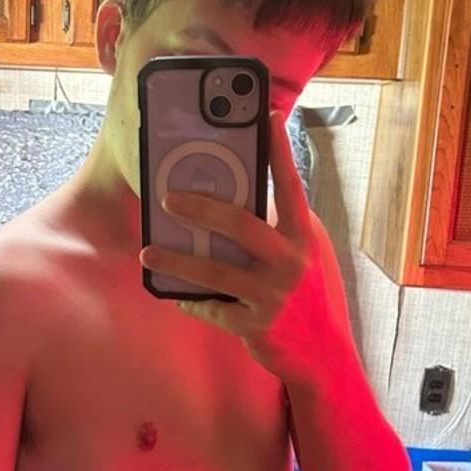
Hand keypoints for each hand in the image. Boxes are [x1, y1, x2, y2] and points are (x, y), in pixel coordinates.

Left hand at [138, 111, 342, 389]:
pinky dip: (191, 301)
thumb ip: (274, 230)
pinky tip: (174, 296)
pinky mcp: (257, 325)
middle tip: (168, 197)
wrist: (323, 356)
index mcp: (303, 236)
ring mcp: (274, 295)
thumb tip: (227, 201)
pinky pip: (213, 308)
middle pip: (241, 225)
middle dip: (202, 208)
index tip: (266, 115)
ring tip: (147, 251)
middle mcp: (292, 261)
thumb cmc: (305, 296)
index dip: (278, 151)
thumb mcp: (300, 256)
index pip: (290, 186)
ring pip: (216, 272)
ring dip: (177, 260)